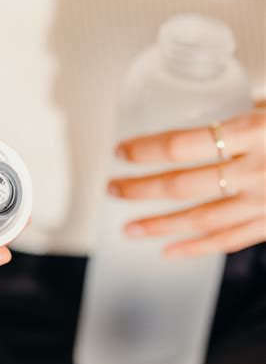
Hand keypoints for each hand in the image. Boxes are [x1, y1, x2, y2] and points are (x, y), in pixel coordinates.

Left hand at [108, 102, 265, 257]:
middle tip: (113, 188)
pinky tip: (169, 250)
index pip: (184, 145)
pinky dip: (196, 248)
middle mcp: (258, 171)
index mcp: (254, 132)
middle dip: (140, 189)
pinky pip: (229, 240)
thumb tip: (202, 113)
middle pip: (183, 185)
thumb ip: (241, 112)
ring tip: (129, 229)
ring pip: (201, 220)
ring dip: (159, 225)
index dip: (146, 151)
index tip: (121, 152)